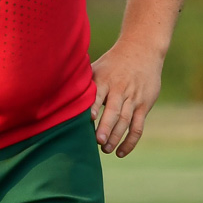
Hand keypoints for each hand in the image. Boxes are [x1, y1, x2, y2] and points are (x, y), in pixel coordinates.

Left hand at [90, 37, 165, 156]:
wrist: (142, 49)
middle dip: (106, 127)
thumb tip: (58, 94)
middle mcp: (120, 89)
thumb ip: (83, 82)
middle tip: (98, 141)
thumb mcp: (97, 67)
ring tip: (105, 149)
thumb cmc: (113, 62)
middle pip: (114, 111)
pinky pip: (138, 127)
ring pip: (126, 120)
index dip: (93, 106)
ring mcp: (134, 98)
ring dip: (116, 137)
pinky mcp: (144, 105)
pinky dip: (130, 141)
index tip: (89, 118)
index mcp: (105, 80)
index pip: (99, 94)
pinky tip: (121, 152)